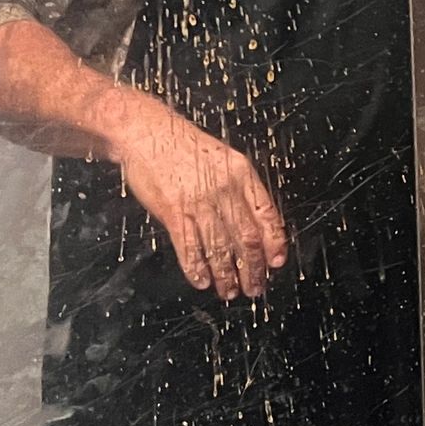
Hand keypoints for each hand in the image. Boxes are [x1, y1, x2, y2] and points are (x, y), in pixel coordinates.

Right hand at [101, 88, 287, 299]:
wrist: (147, 133)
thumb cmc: (185, 148)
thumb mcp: (225, 160)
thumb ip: (241, 190)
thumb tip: (257, 225)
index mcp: (242, 175)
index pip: (267, 215)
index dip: (275, 243)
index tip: (277, 263)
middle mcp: (224, 190)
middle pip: (246, 238)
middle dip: (253, 268)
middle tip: (256, 288)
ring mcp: (199, 202)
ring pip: (220, 247)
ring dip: (227, 275)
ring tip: (230, 291)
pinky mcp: (174, 211)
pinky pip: (189, 246)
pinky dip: (197, 268)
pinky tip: (202, 281)